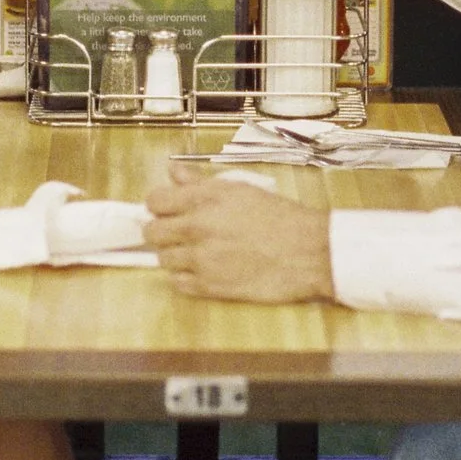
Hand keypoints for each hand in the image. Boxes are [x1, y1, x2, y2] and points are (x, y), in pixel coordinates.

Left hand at [144, 163, 333, 303]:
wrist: (308, 251)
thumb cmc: (280, 217)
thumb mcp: (241, 190)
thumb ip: (201, 182)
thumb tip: (174, 172)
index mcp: (205, 199)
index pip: (155, 201)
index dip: (159, 205)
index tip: (167, 210)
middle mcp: (197, 228)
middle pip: (153, 232)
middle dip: (161, 231)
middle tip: (178, 233)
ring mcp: (202, 260)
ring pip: (163, 259)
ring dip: (175, 256)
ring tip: (197, 253)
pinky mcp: (210, 287)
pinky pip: (178, 284)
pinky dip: (186, 278)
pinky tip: (204, 270)